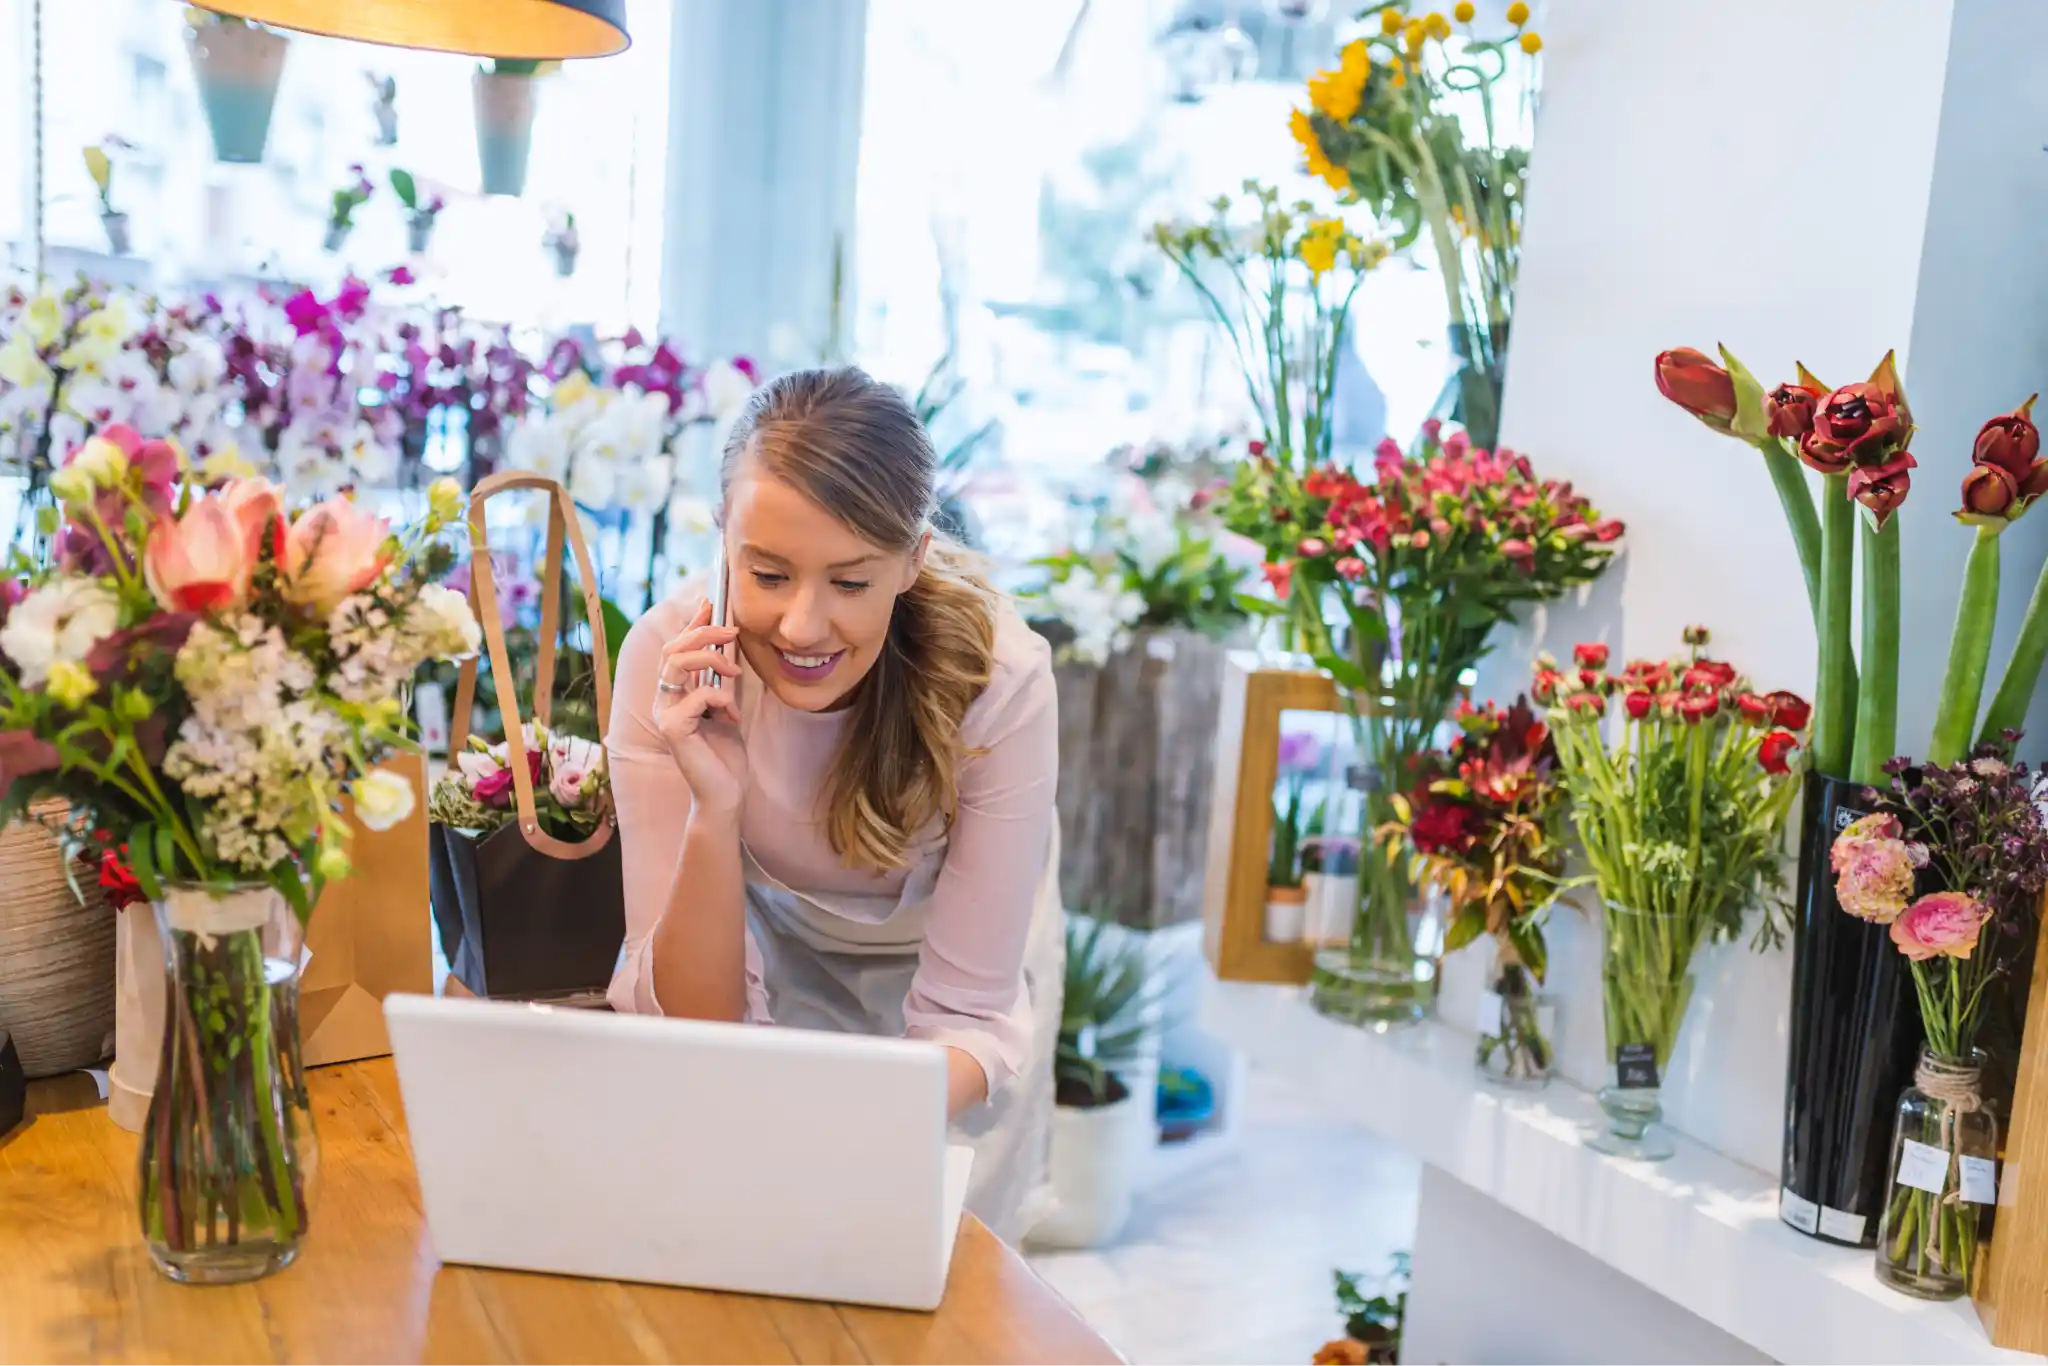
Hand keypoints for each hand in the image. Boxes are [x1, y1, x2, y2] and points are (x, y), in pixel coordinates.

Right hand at [653, 602, 746, 818]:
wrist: (726, 793)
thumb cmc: (726, 754)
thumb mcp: (728, 705)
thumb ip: (722, 678)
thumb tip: (728, 640)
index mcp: (674, 694)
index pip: (676, 648)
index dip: (692, 623)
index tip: (711, 603)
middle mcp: (663, 701)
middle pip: (673, 649)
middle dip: (702, 632)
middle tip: (731, 630)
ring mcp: (664, 714)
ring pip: (677, 665)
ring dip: (710, 659)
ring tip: (734, 672)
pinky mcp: (672, 729)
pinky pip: (697, 696)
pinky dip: (721, 699)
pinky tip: (733, 715)